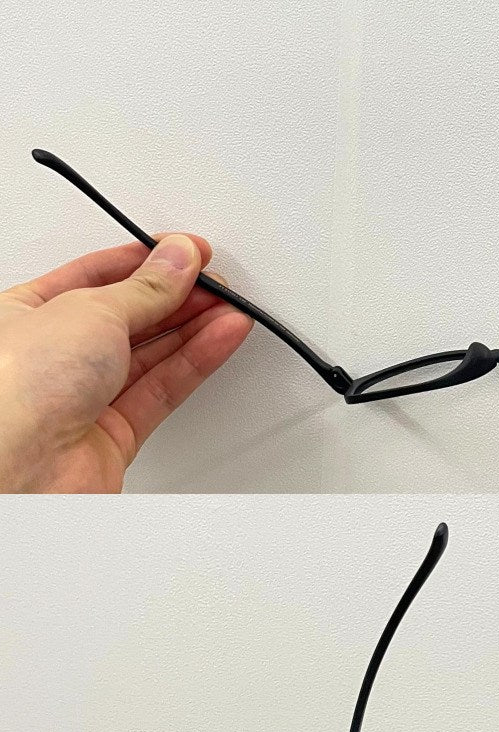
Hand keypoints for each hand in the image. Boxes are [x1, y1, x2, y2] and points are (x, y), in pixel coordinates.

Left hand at [0, 236, 252, 491]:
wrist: (21, 465)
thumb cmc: (15, 388)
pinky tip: (221, 337)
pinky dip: (197, 362)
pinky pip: (164, 388)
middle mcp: (55, 355)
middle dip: (178, 296)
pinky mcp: (116, 433)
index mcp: (25, 313)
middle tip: (216, 282)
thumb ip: (144, 287)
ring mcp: (86, 396)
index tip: (188, 252)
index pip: (97, 276)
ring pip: (152, 354)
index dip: (147, 261)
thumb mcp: (88, 310)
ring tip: (230, 308)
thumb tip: (177, 259)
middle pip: (131, 316)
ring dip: (196, 328)